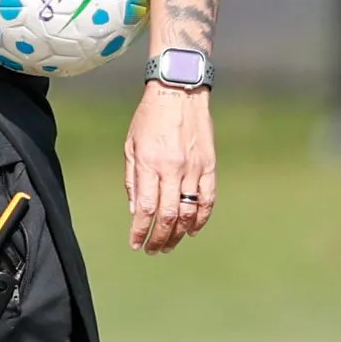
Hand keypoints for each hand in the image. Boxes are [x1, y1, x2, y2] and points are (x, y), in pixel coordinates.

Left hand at [124, 83, 216, 253]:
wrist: (179, 91)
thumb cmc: (150, 117)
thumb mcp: (131, 145)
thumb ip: (133, 179)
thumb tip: (136, 211)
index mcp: (150, 163)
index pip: (146, 208)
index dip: (141, 231)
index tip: (136, 244)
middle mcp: (173, 168)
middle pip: (168, 215)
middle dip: (159, 238)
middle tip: (153, 250)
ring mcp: (194, 168)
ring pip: (188, 212)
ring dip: (178, 233)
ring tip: (169, 244)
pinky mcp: (209, 165)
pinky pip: (207, 199)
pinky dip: (201, 218)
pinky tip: (192, 229)